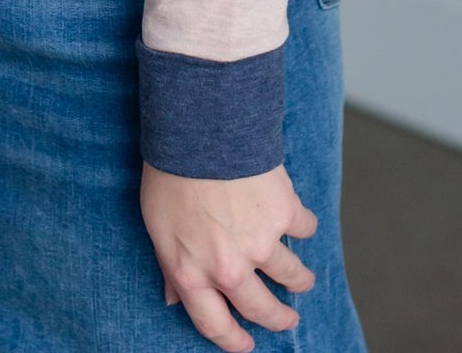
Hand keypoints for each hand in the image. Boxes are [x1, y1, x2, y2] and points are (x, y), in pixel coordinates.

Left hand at [139, 161, 317, 349]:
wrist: (198, 130)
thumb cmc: (170, 173)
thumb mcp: (157, 227)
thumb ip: (170, 266)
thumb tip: (173, 297)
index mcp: (192, 274)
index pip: (214, 324)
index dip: (232, 341)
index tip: (246, 345)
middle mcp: (229, 268)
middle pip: (261, 309)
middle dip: (277, 319)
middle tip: (288, 319)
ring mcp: (261, 243)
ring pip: (292, 276)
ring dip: (300, 280)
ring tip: (304, 279)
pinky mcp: (285, 214)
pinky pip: (304, 228)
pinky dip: (304, 226)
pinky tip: (299, 221)